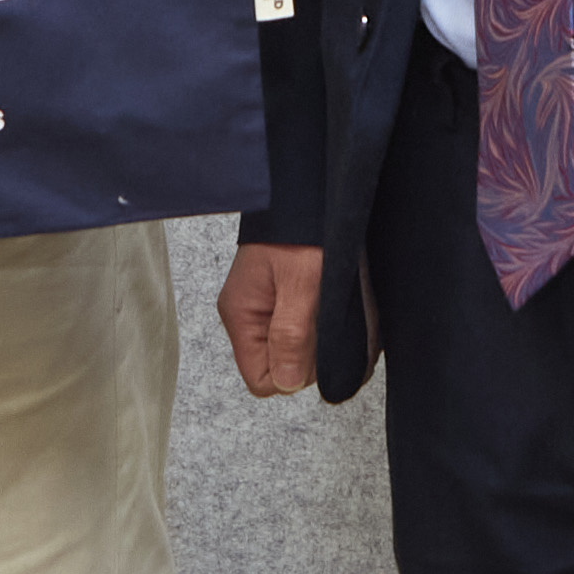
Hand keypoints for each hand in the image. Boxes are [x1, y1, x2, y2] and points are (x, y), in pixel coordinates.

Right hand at [217, 240, 322, 395]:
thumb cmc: (302, 230)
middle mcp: (249, 315)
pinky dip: (318, 324)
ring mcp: (264, 307)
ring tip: (331, 309)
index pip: (261, 379)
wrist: (308, 191)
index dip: (293, 372)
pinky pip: (299, 329)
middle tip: (328, 320)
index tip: (315, 345)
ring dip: (317, 338)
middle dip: (309, 354)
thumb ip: (291, 335)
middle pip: (279, 366)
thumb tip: (286, 382)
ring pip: (292, 348)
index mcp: (242, 315)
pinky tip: (330, 306)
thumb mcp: (301, 284)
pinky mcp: (280, 297)